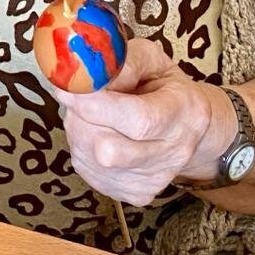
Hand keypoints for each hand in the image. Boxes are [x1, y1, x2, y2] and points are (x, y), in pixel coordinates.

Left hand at [54, 37, 236, 207]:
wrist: (187, 126)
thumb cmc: (163, 86)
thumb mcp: (151, 59)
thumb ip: (123, 61)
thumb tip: (91, 74)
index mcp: (184, 113)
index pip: (138, 120)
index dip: (96, 106)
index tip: (67, 88)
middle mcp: (174, 153)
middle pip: (109, 150)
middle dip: (80, 119)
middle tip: (78, 95)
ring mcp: (155, 179)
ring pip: (92, 161)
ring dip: (79, 131)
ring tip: (92, 113)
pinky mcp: (136, 195)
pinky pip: (89, 171)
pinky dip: (82, 148)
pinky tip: (98, 132)